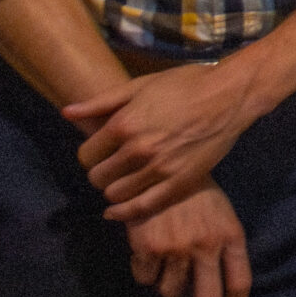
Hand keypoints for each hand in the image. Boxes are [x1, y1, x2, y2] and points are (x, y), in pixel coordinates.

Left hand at [67, 61, 261, 222]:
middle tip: (113, 166)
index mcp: (124, 124)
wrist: (230, 95)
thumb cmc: (185, 84)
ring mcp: (159, 169)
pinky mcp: (179, 182)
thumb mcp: (141, 85)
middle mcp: (137, 150)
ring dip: (114, 189)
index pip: (86, 155)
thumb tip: (65, 113)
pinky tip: (118, 211)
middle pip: (98, 177)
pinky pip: (142, 207)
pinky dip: (124, 212)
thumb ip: (101, 102)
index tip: (101, 152)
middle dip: (101, 172)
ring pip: (116, 195)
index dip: (91, 154)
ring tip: (124, 180)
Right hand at [126, 181, 250, 296]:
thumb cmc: (195, 193)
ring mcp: (178, 248)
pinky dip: (144, 272)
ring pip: (169, 291)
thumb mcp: (220, 216)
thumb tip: (212, 293)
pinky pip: (145, 278)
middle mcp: (207, 246)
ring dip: (165, 285)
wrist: (161, 167)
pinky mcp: (150, 249)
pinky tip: (145, 249)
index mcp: (231, 236)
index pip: (240, 283)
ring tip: (163, 260)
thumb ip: (221, 249)